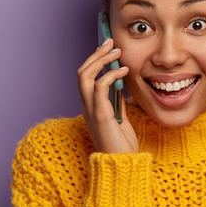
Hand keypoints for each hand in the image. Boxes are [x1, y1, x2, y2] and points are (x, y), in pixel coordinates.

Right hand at [77, 38, 138, 152]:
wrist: (123, 164)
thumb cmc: (122, 145)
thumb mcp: (121, 118)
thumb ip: (117, 102)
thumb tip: (122, 85)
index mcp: (90, 106)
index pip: (86, 77)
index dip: (95, 60)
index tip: (109, 48)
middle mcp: (86, 106)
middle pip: (81, 72)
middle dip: (96, 54)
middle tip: (111, 42)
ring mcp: (91, 110)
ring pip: (84, 75)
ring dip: (100, 59)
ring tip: (116, 51)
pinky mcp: (100, 115)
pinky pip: (99, 87)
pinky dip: (111, 74)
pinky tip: (124, 70)